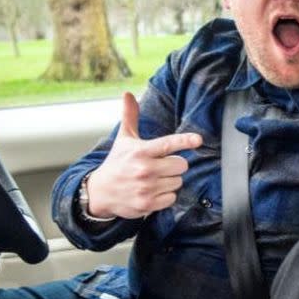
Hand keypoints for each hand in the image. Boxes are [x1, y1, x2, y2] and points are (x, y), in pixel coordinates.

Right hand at [85, 92, 202, 219]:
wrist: (100, 192)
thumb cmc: (117, 163)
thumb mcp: (123, 139)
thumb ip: (130, 116)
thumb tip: (128, 93)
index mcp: (141, 151)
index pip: (168, 144)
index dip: (185, 141)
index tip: (198, 140)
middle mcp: (144, 169)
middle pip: (181, 165)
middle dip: (175, 165)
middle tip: (161, 165)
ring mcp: (146, 188)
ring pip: (178, 182)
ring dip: (170, 180)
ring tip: (154, 179)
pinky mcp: (147, 204)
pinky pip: (172, 198)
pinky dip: (165, 196)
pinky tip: (152, 191)